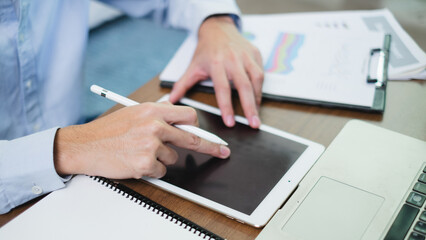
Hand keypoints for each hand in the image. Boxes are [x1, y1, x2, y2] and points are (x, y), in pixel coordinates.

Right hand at [53, 102, 229, 178]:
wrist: (84, 145)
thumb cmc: (108, 131)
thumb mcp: (133, 113)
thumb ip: (157, 116)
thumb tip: (181, 122)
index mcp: (152, 110)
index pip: (187, 115)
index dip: (198, 126)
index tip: (210, 135)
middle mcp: (154, 125)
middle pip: (192, 138)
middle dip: (209, 147)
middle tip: (221, 152)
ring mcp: (151, 144)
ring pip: (173, 158)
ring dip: (162, 159)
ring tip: (140, 153)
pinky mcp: (146, 162)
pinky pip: (161, 171)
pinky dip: (152, 170)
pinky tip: (136, 162)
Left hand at [169, 16, 263, 128]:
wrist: (217, 28)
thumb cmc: (206, 49)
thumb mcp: (193, 66)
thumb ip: (182, 84)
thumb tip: (171, 99)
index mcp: (216, 63)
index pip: (223, 89)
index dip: (227, 107)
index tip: (230, 122)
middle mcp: (233, 59)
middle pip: (244, 86)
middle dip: (250, 107)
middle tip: (254, 124)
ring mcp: (245, 56)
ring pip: (256, 79)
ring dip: (257, 98)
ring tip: (256, 114)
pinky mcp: (255, 53)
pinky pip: (261, 72)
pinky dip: (260, 87)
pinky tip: (257, 98)